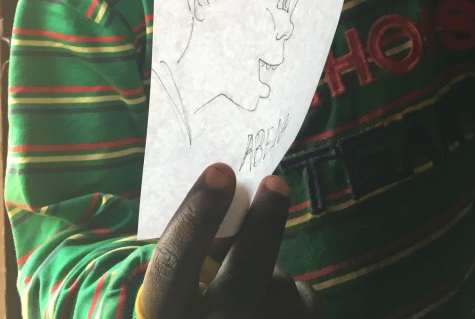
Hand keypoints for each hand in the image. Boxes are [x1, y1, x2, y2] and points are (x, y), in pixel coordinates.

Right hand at [138, 163, 321, 317]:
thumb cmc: (195, 303)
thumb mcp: (183, 282)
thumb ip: (200, 249)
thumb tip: (237, 197)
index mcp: (168, 312)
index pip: (174, 267)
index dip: (197, 217)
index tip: (219, 171)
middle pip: (242, 282)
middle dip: (263, 226)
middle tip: (275, 182)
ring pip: (279, 288)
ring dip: (275, 270)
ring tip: (258, 281)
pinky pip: (306, 304)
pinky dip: (296, 295)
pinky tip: (277, 304)